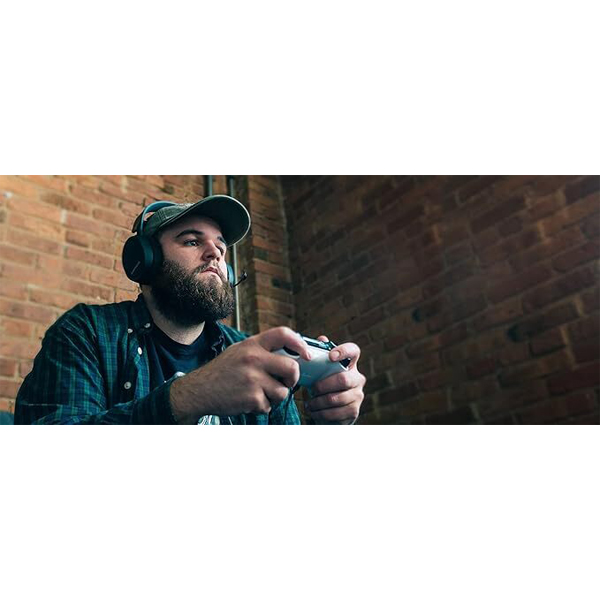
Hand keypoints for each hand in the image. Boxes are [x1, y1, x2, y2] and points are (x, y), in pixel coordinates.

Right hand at [169, 327, 311, 423]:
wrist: (198, 390)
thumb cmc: (222, 371)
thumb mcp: (240, 351)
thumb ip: (262, 349)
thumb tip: (292, 353)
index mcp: (252, 344)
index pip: (284, 334)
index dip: (300, 344)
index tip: (306, 355)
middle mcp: (254, 359)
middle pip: (292, 368)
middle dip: (293, 378)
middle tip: (286, 382)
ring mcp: (253, 379)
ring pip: (283, 391)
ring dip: (275, 395)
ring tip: (259, 392)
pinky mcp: (251, 398)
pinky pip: (269, 405)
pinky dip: (262, 406)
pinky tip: (248, 400)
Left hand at [304, 336, 365, 424]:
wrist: (328, 412)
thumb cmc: (322, 387)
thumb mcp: (318, 372)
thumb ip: (318, 356)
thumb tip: (321, 339)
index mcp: (349, 364)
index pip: (353, 351)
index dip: (344, 351)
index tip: (331, 356)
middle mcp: (357, 378)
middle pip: (343, 379)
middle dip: (323, 385)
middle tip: (312, 389)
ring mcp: (358, 396)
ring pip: (336, 398)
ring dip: (319, 402)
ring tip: (310, 403)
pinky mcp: (354, 411)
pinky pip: (335, 413)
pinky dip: (321, 413)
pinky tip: (314, 411)